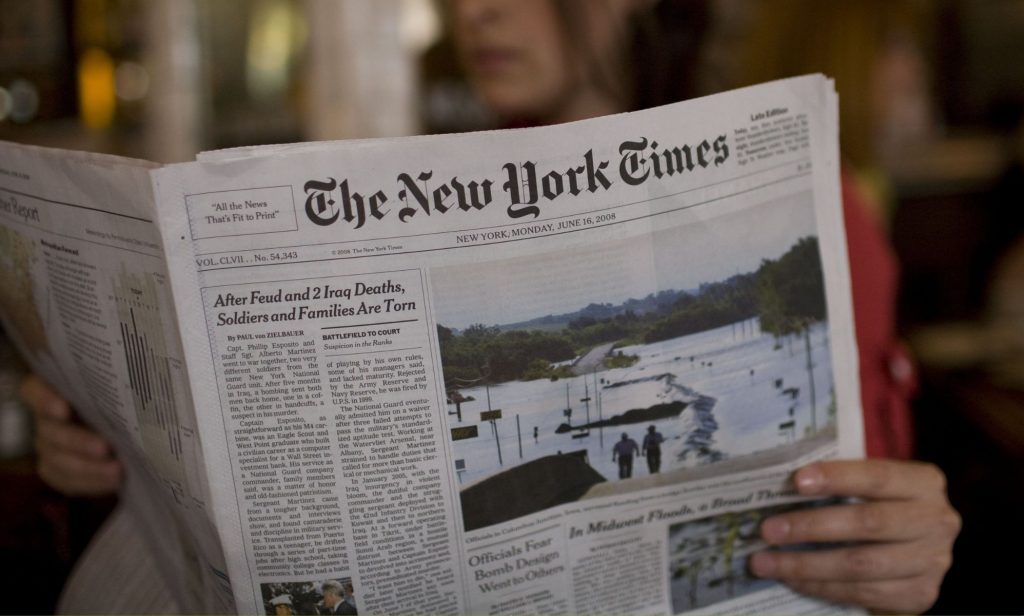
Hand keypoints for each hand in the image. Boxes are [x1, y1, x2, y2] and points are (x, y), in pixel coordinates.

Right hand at [21, 374, 121, 495]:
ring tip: (116, 469)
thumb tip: (140, 383)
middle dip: (78, 441)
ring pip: (56, 459)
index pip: (34, 390)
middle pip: (50, 430)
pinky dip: (89, 483)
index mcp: (55, 390)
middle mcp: (46, 418)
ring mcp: (48, 446)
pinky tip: (112, 481)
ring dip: (88, 467)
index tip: (63, 409)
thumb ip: (119, 388)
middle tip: (105, 447)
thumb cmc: (125, 402)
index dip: (44, 399)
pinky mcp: (56, 470)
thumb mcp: (121, 391)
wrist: (130, 433)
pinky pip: (65, 480)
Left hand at [749, 459, 959, 613]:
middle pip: (868, 523)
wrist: (913, 552)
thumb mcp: (870, 488)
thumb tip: (778, 485)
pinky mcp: (921, 595)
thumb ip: (840, 483)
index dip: (837, 478)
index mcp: (924, 483)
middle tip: (767, 530)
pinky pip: (862, 593)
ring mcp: (934, 562)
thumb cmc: (878, 507)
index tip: (796, 481)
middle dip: (811, 527)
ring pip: (861, 565)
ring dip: (806, 564)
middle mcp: (937, 521)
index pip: (877, 476)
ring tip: (765, 561)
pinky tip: (792, 579)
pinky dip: (821, 586)